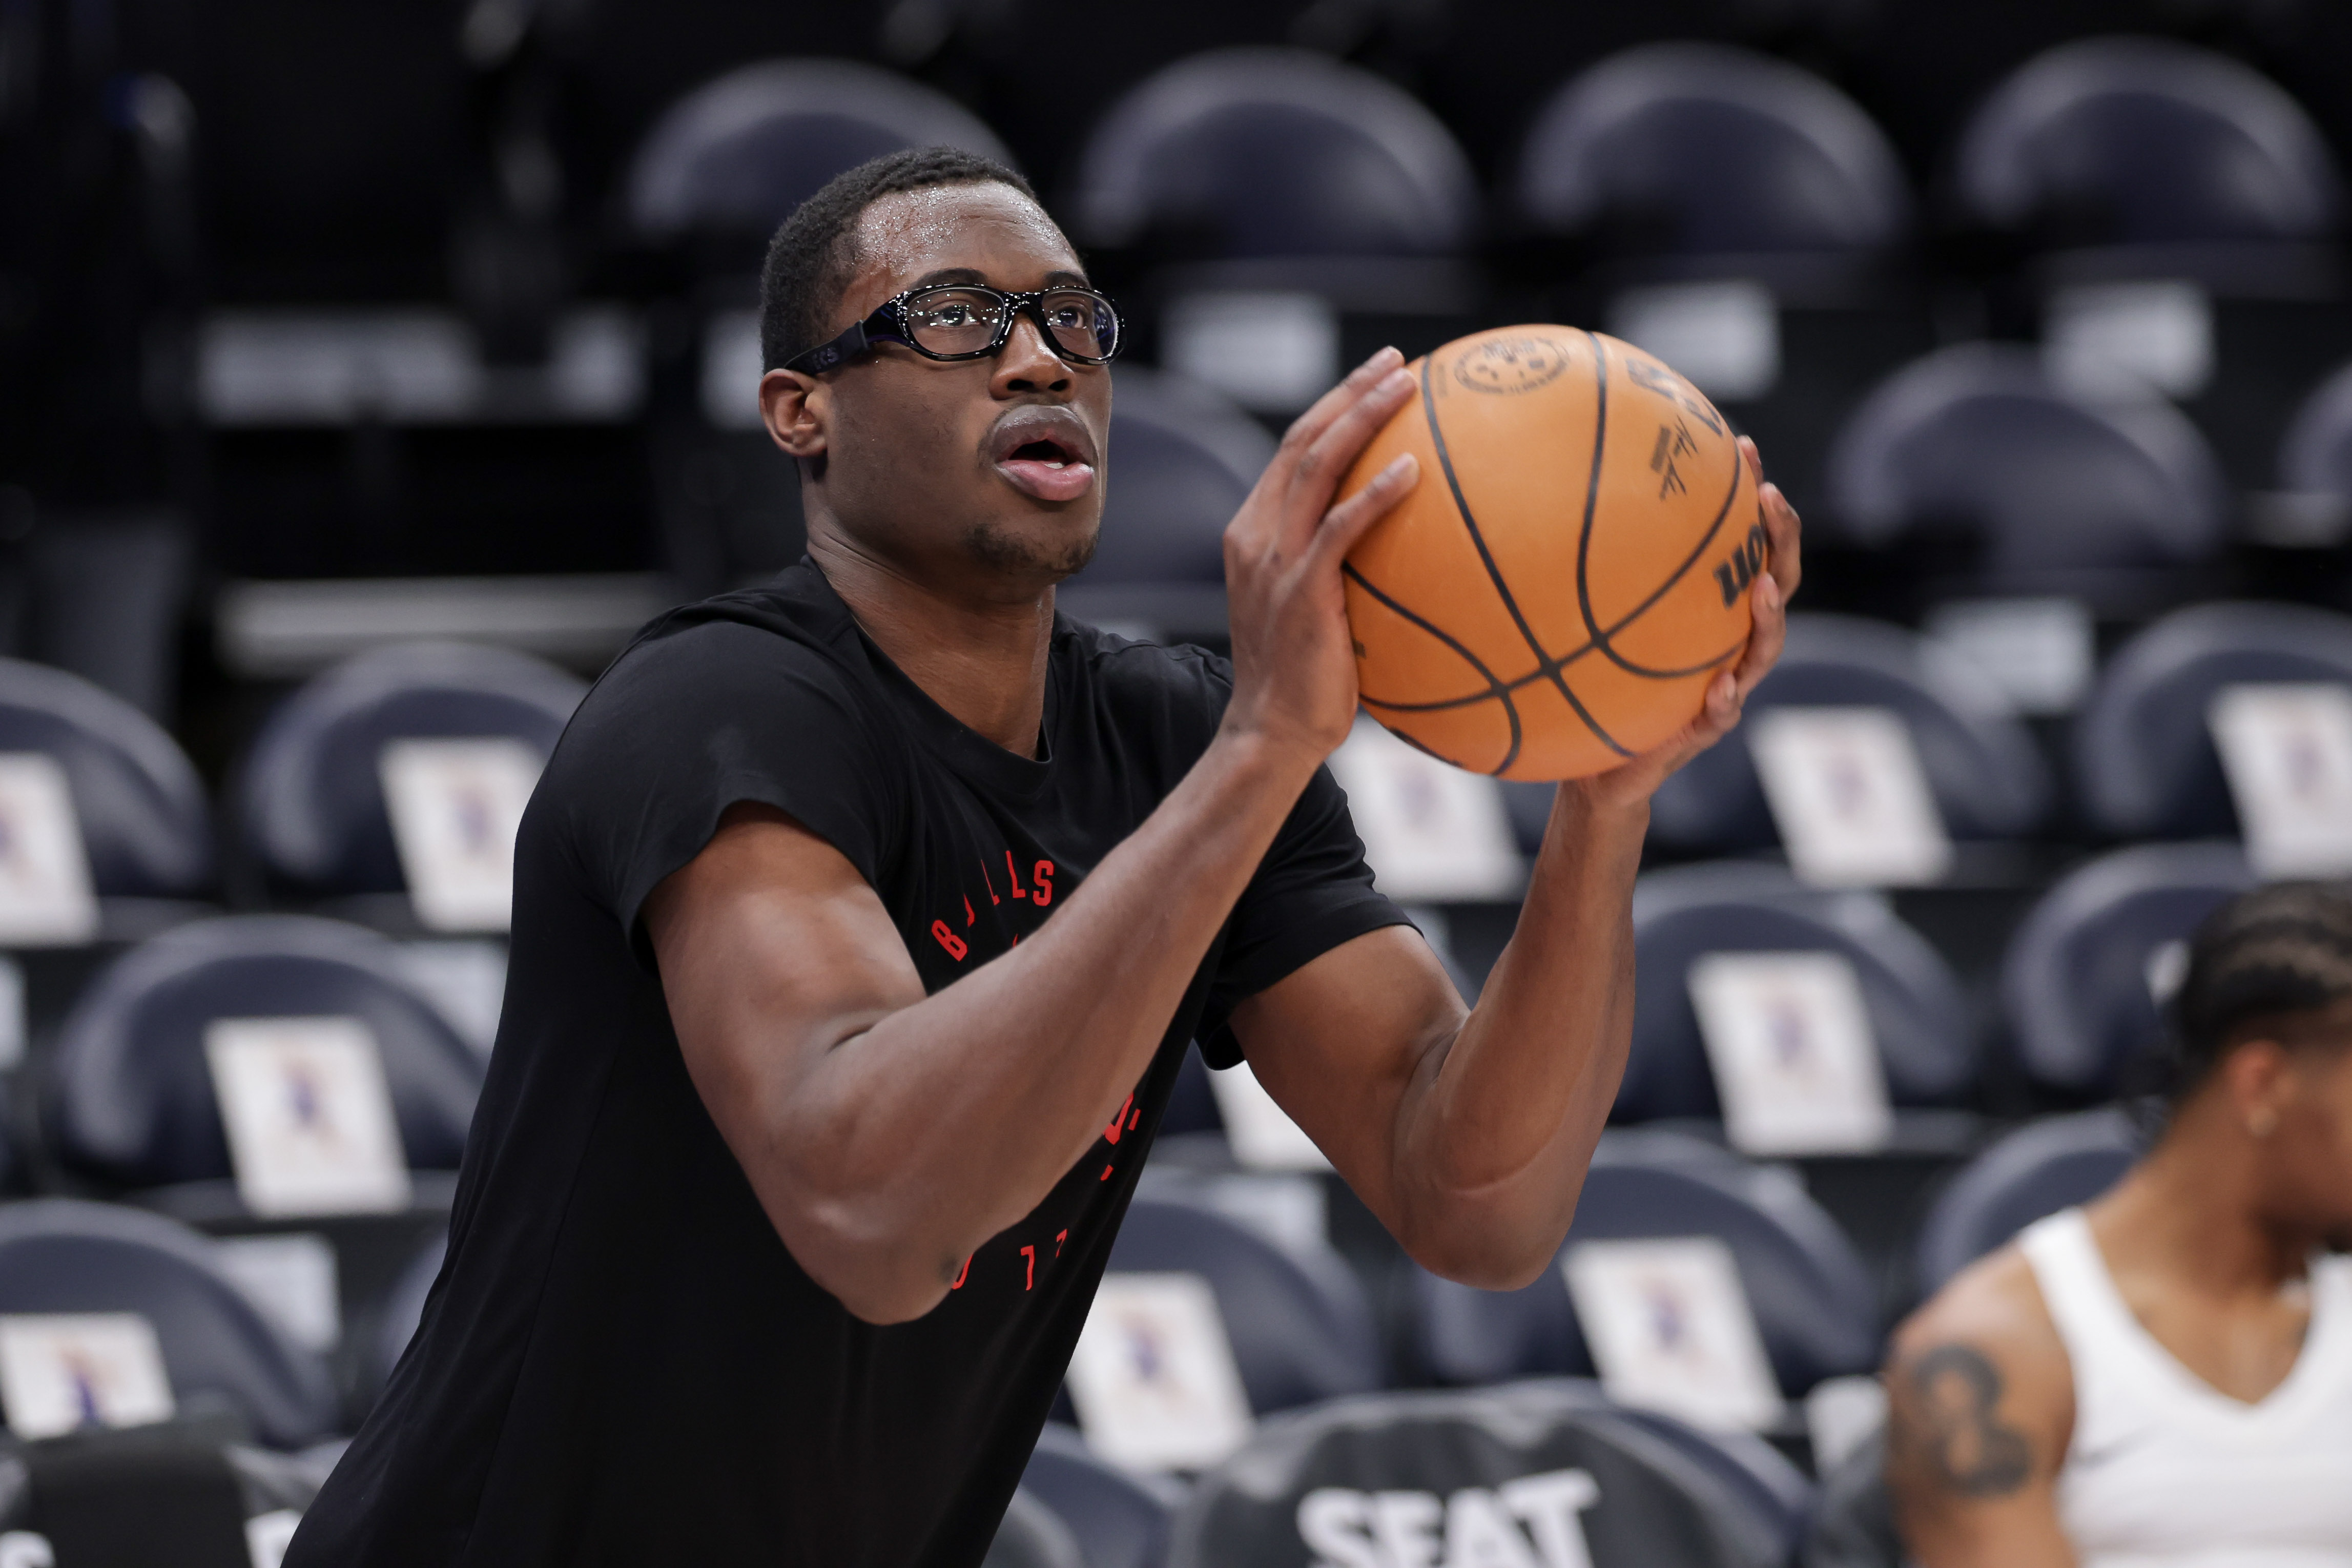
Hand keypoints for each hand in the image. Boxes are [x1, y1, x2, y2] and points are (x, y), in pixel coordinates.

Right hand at [1218, 347, 1421, 765]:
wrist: (1271, 732)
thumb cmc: (1305, 681)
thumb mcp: (1315, 610)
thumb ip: (1337, 569)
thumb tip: (1401, 550)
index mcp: (1253, 533)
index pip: (1294, 452)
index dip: (1335, 407)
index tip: (1378, 377)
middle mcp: (1255, 536)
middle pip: (1303, 441)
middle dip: (1350, 393)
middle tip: (1398, 362)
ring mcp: (1274, 561)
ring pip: (1316, 466)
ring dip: (1363, 418)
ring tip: (1408, 387)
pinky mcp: (1299, 590)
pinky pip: (1339, 529)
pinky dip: (1374, 495)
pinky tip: (1412, 472)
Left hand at [1578, 436, 1801, 809]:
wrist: (1599, 765)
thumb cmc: (1599, 681)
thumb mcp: (1593, 623)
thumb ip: (1591, 577)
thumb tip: (1548, 498)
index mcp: (1712, 610)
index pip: (1745, 544)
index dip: (1749, 497)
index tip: (1741, 445)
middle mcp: (1729, 641)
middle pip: (1776, 583)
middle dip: (1779, 539)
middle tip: (1769, 498)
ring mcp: (1726, 685)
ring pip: (1763, 647)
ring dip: (1768, 615)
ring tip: (1762, 585)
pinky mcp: (1703, 729)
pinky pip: (1722, 715)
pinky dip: (1726, 700)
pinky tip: (1722, 687)